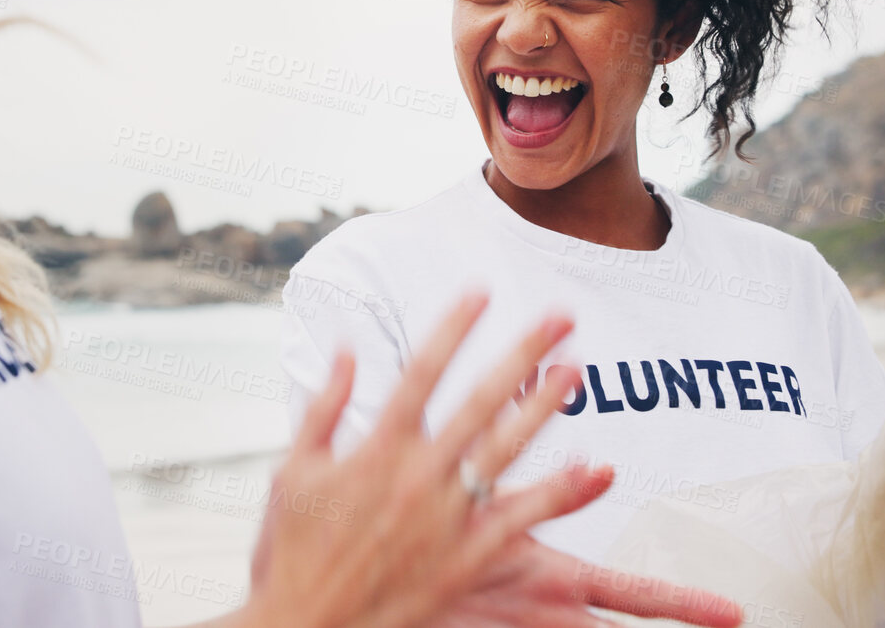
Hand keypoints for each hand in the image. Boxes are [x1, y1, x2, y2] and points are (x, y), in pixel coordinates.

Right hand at [235, 290, 741, 627]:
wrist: (306, 625)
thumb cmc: (291, 549)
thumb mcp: (293, 470)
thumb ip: (323, 406)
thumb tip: (346, 349)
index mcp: (375, 448)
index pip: (422, 371)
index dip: (454, 328)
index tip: (481, 290)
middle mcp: (417, 476)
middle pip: (480, 399)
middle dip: (521, 352)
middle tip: (558, 314)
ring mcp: (446, 517)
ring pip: (507, 450)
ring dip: (545, 406)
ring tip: (576, 369)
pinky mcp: (465, 559)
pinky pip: (520, 518)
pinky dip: (558, 492)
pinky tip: (593, 466)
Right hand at [436, 468, 744, 626]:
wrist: (366, 588)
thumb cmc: (423, 542)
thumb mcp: (489, 506)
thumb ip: (551, 489)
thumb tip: (602, 470)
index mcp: (552, 580)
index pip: (636, 595)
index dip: (691, 606)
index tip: (734, 614)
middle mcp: (547, 617)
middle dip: (672, 622)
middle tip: (722, 622)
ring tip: (665, 626)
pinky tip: (580, 621)